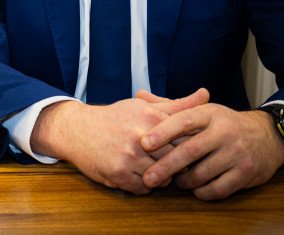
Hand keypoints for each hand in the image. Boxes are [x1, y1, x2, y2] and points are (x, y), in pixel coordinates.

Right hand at [30, 88, 209, 194]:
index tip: (187, 149)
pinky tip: (136, 173)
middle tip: (168, 161)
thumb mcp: (143, 106)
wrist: (77, 129)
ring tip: (150, 166)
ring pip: (161, 177)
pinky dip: (143, 185)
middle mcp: (141, 136)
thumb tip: (206, 94)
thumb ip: (177, 104)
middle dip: (175, 164)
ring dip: (159, 176)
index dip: (188, 146)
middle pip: (176, 159)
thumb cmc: (114, 117)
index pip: (185, 138)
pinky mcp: (119, 174)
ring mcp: (130, 157)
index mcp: (150, 117)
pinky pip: (144, 188)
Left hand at [140, 105, 283, 199]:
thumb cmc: (224, 123)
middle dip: (165, 166)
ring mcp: (237, 153)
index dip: (162, 131)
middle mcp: (224, 132)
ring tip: (173, 182)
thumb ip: (170, 106)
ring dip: (184, 181)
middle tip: (149, 178)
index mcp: (210, 114)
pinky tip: (195, 189)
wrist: (268, 135)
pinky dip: (202, 192)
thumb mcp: (202, 110)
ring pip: (202, 173)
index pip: (183, 120)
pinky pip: (219, 189)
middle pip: (190, 151)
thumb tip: (139, 94)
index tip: (143, 142)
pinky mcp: (246, 173)